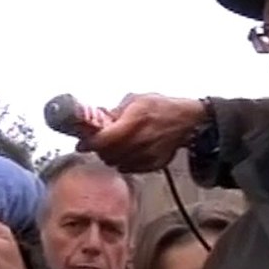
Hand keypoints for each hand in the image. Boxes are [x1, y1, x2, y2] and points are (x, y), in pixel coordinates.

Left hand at [77, 93, 208, 171]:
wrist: (187, 120)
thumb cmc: (162, 107)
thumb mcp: (136, 100)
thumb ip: (116, 111)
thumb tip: (98, 118)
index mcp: (135, 120)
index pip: (104, 139)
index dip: (89, 143)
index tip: (81, 144)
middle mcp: (141, 140)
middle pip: (108, 154)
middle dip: (99, 150)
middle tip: (98, 143)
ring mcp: (148, 154)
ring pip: (116, 164)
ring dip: (111, 157)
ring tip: (114, 147)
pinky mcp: (153, 164)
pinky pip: (129, 169)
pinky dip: (124, 163)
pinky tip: (127, 152)